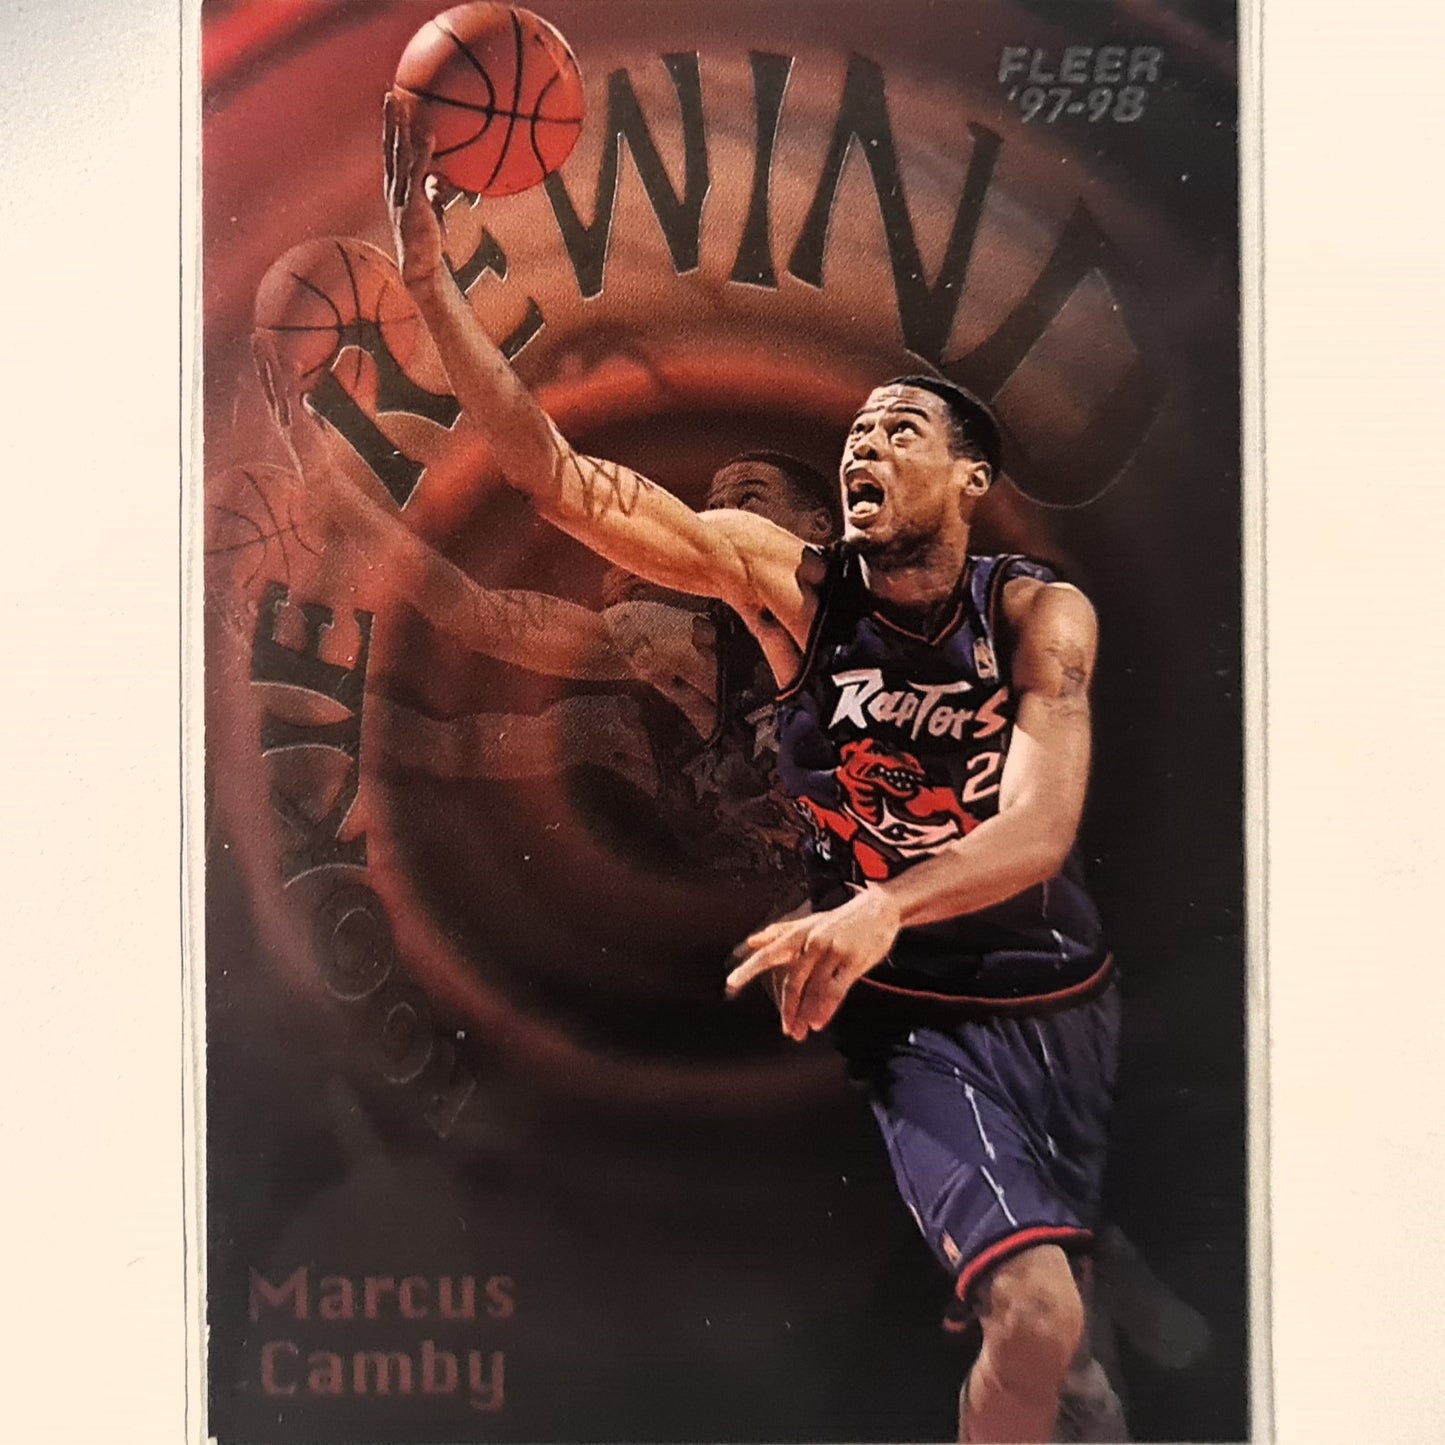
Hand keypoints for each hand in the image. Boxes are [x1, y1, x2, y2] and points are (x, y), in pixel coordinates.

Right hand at [382, 90, 462, 288]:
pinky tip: (428, 135)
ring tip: (402, 105)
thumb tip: (443, 180)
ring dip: (399, 128)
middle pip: (390, 147)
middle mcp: (393, 188)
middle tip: (389, 95)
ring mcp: (400, 195)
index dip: (390, 131)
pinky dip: (422, 153)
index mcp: (395, 189)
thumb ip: (434, 192)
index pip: (391, 154)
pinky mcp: (411, 204)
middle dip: (389, 121)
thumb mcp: (431, 211)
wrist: (420, 267)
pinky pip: (416, 173)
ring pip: (398, 154)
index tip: (392, 109)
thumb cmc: (427, 241)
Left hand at [725, 887, 901, 1039]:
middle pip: (793, 981)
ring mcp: (833, 951)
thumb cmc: (841, 920)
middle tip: (786, 1029)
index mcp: (799, 933)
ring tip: (801, 1030)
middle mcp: (813, 941)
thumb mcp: (809, 922)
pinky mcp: (853, 961)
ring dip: (806, 1013)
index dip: (748, 970)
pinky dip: (825, 1009)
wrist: (879, 909)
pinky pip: (836, 990)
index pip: (769, 954)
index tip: (731, 985)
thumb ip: (779, 933)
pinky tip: (818, 1022)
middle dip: (788, 1009)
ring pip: (814, 989)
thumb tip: (750, 942)